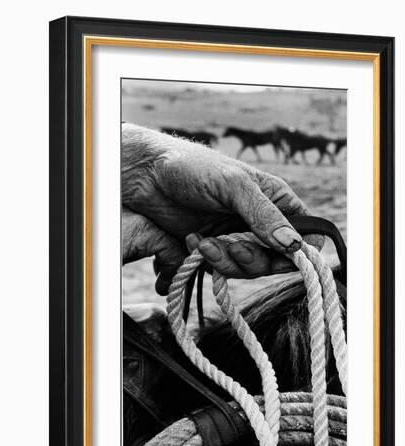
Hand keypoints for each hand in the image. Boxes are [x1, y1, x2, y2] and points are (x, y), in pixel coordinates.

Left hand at [122, 124, 321, 293]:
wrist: (149, 176)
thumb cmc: (194, 168)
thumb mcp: (234, 186)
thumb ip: (264, 215)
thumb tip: (293, 245)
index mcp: (276, 200)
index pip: (305, 234)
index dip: (299, 252)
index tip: (281, 257)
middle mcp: (261, 222)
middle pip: (276, 260)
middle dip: (254, 260)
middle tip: (233, 247)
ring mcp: (238, 238)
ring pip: (249, 269)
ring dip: (227, 261)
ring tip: (206, 243)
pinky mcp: (215, 250)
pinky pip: (223, 268)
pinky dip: (209, 260)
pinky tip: (194, 241)